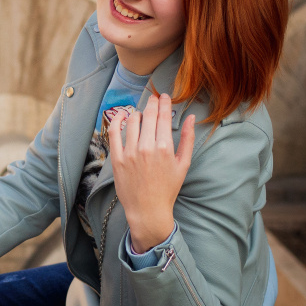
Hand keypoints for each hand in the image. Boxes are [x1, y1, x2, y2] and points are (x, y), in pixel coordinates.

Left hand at [107, 91, 194, 253]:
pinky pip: (114, 132)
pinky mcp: (117, 158)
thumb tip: (191, 117)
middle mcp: (146, 148)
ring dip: (138, 113)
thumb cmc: (167, 188)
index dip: (164, 103)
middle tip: (154, 98)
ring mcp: (130, 152)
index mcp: (165, 148)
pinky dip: (117, 120)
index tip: (164, 96)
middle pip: (148, 116)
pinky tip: (122, 115)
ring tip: (142, 113)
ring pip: (132, 121)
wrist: (147, 209)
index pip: (163, 116)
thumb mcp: (183, 164)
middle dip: (152, 103)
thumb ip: (188, 139)